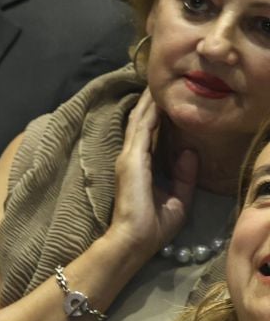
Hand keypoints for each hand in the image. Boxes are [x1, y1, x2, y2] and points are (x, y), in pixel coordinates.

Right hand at [105, 90, 195, 259]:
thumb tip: (190, 152)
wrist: (134, 239)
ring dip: (148, 102)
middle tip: (160, 80)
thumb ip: (184, 175)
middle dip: (151, 102)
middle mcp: (132, 157)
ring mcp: (129, 157)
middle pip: (142, 122)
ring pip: (140, 121)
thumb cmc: (154, 225)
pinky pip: (141, 130)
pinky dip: (148, 113)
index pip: (150, 134)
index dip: (157, 115)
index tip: (166, 99)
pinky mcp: (131, 160)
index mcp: (143, 166)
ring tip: (156, 83)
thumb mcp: (178, 198)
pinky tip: (156, 100)